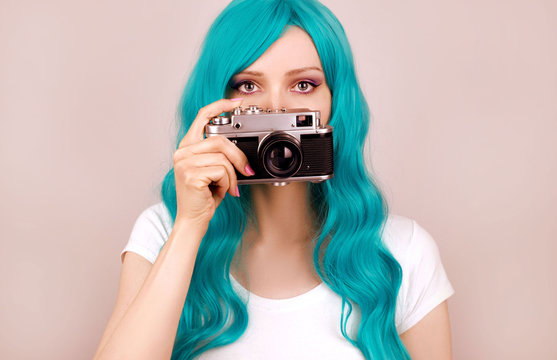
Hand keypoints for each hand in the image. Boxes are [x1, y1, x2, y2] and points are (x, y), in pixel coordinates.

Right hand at [172, 98, 253, 226]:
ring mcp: (184, 162)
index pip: (202, 116)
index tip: (236, 102)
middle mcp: (183, 152)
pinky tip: (219, 191)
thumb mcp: (212, 171)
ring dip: (231, 176)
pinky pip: (221, 171)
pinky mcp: (190, 174)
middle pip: (220, 140)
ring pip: (223, 158)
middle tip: (246, 170)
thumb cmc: (204, 197)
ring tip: (225, 186)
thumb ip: (219, 155)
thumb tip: (239, 149)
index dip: (219, 106)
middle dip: (238, 156)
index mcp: (187, 147)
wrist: (193, 220)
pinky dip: (227, 183)